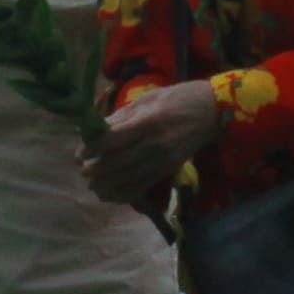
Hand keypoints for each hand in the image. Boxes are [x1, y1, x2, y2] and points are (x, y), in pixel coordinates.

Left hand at [82, 79, 229, 205]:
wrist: (214, 111)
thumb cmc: (179, 98)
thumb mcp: (148, 98)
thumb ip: (122, 116)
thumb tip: (96, 132)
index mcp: (148, 121)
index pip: (113, 141)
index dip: (92, 150)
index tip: (80, 155)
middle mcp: (155, 144)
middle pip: (118, 164)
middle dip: (96, 171)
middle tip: (83, 172)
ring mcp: (164, 160)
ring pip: (129, 180)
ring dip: (107, 186)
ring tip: (93, 185)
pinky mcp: (170, 169)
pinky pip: (143, 186)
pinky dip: (125, 194)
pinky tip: (111, 195)